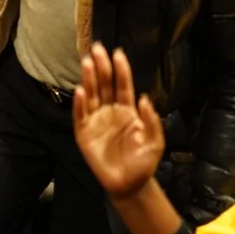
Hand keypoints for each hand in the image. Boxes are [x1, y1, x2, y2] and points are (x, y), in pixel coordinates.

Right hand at [72, 43, 164, 199]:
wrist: (129, 184)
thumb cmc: (143, 163)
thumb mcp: (154, 142)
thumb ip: (151, 120)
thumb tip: (144, 98)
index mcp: (127, 111)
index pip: (122, 86)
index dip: (121, 70)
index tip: (118, 53)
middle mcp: (110, 111)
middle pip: (104, 85)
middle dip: (101, 67)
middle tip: (97, 49)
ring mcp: (96, 121)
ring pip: (91, 95)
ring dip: (89, 79)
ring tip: (87, 62)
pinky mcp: (84, 133)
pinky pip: (80, 115)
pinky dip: (79, 103)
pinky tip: (80, 91)